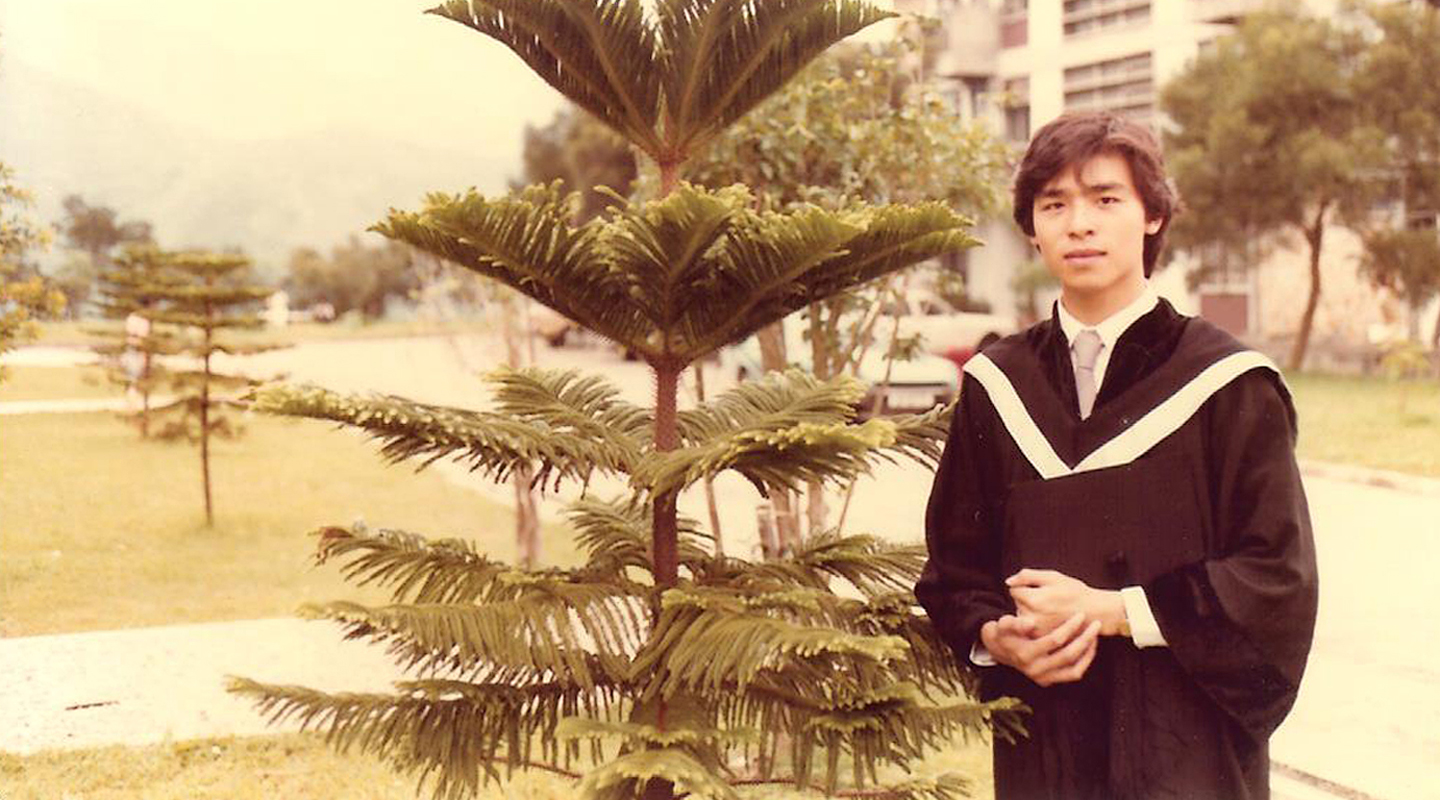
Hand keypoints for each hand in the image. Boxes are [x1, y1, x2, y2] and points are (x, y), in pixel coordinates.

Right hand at [980, 612, 1100, 686]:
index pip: (1055, 640)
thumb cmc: (1004, 632)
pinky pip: (1072, 674)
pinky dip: (1084, 662)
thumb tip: (1030, 623)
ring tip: (1095, 636)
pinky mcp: (1048, 681)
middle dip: (1085, 638)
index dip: (1070, 627)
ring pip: (1074, 669)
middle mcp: (1035, 670)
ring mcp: (1042, 678)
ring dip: (1088, 652)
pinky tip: (1089, 647)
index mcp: (1025, 654)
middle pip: (1068, 655)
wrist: (999, 649)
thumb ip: (1016, 623)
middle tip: (1096, 624)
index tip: (1080, 615)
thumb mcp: (1004, 624)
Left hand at [1007, 568, 1125, 636]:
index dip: (1026, 587)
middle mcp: (1032, 617)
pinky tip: (1051, 620)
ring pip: (1023, 617)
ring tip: (1051, 611)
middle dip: (1028, 601)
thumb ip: (1027, 576)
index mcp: (1033, 599)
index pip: (1014, 590)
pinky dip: (1037, 625)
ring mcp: (1037, 631)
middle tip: (1049, 601)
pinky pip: (1030, 628)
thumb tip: (1009, 581)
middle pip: (1017, 604)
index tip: (1041, 589)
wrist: (1096, 612)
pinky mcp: (1043, 639)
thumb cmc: (1075, 592)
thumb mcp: (1053, 577)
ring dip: (1031, 613)